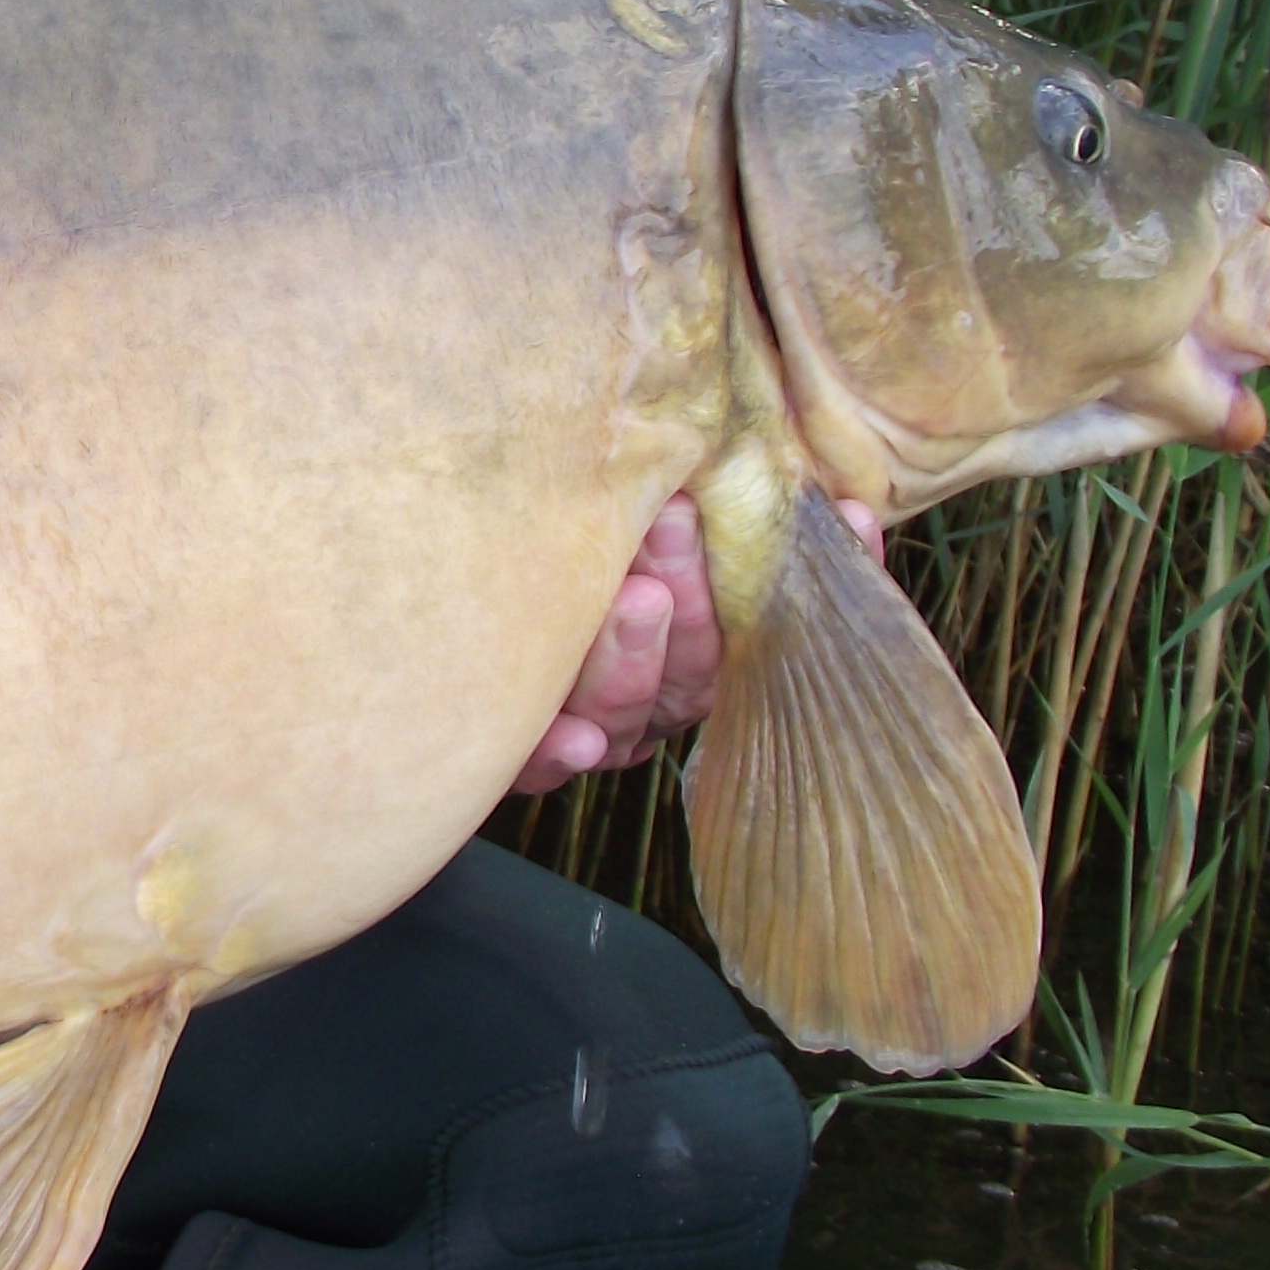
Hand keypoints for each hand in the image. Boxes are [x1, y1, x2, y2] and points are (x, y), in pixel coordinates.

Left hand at [506, 492, 882, 795]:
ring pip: (622, 715)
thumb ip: (709, 519)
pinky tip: (574, 740)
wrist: (424, 613)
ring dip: (633, 660)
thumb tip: (845, 505)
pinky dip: (557, 752)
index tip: (793, 523)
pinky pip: (536, 764)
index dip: (774, 582)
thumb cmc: (548, 546)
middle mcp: (641, 698)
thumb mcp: (627, 530)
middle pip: (688, 673)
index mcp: (682, 653)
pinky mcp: (509, 753)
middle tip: (675, 521)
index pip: (744, 630)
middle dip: (694, 601)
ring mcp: (581, 730)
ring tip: (633, 594)